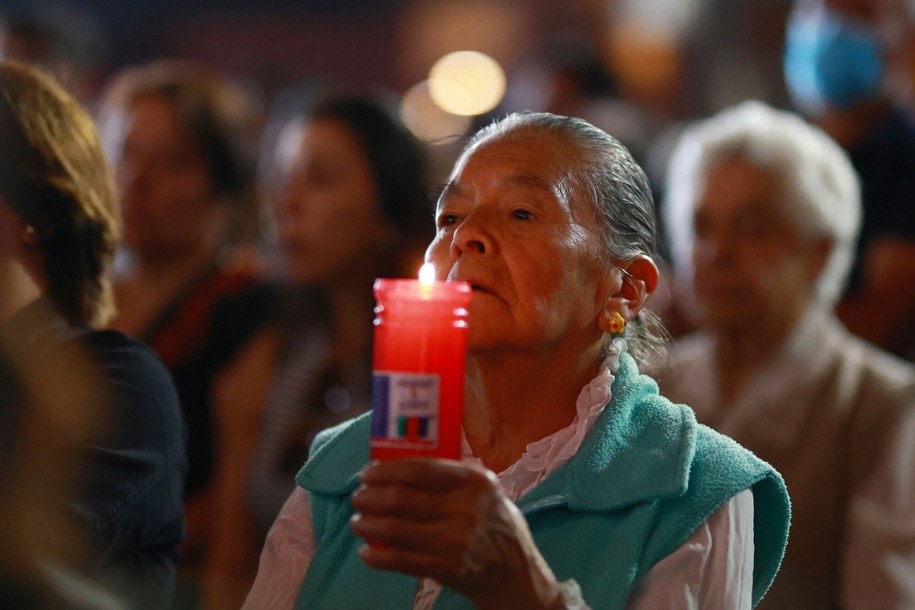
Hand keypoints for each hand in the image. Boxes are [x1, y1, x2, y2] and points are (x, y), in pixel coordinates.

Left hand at [350, 458, 561, 608]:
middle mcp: (465, 508)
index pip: (421, 469)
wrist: (516, 575)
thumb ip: (454, 479)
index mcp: (474, 482)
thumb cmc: (496, 527)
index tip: (368, 473)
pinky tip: (366, 553)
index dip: (387, 470)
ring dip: (368, 525)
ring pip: (395, 528)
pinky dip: (378, 557)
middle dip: (370, 497)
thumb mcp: (488, 493)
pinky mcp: (447, 567)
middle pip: (402, 498)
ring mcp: (456, 539)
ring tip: (357, 523)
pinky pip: (401, 560)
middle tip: (357, 497)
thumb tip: (402, 466)